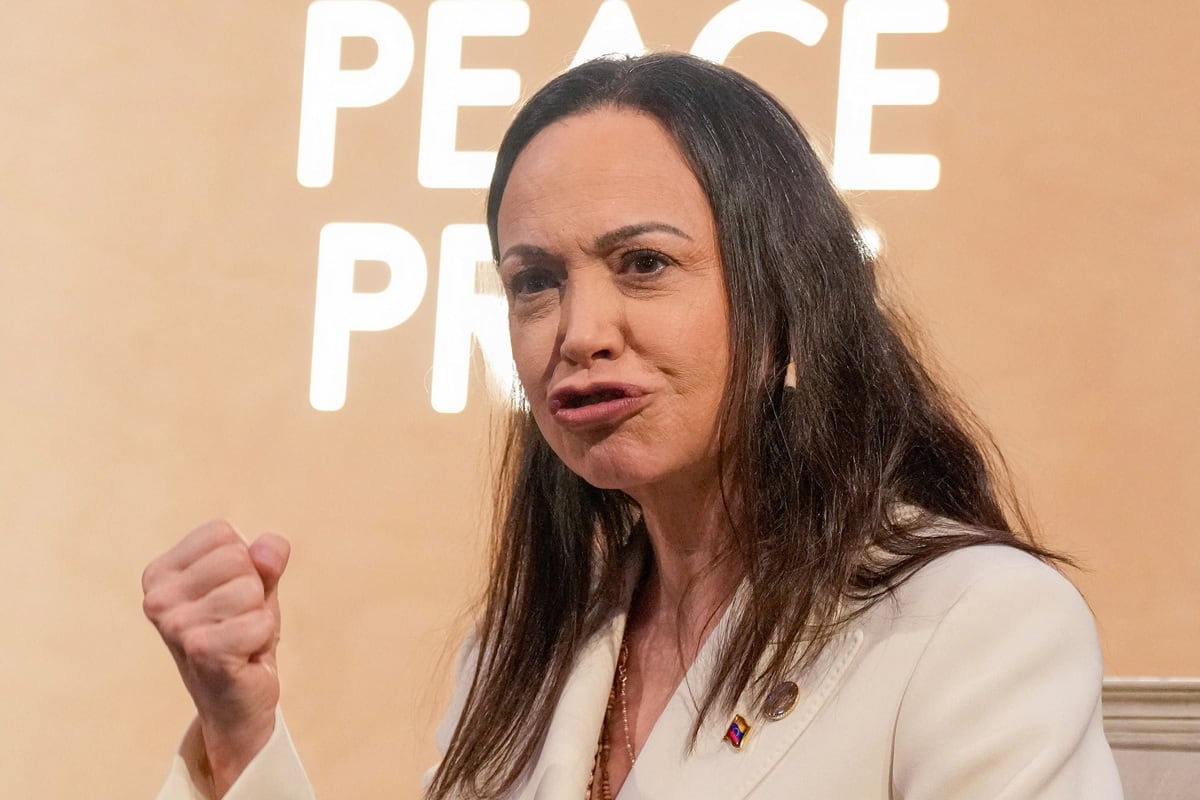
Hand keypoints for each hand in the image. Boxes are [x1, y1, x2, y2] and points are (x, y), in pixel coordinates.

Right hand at [142, 520, 290, 795]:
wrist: (236, 700)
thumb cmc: (240, 632)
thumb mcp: (256, 585)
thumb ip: (266, 557)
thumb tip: (270, 548)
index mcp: (160, 573)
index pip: (221, 534)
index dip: (243, 562)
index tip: (229, 594)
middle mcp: (157, 597)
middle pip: (237, 558)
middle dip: (253, 589)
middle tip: (237, 620)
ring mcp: (174, 625)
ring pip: (250, 589)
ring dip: (257, 615)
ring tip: (239, 638)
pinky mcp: (199, 650)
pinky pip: (259, 621)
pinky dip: (262, 637)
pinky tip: (242, 655)